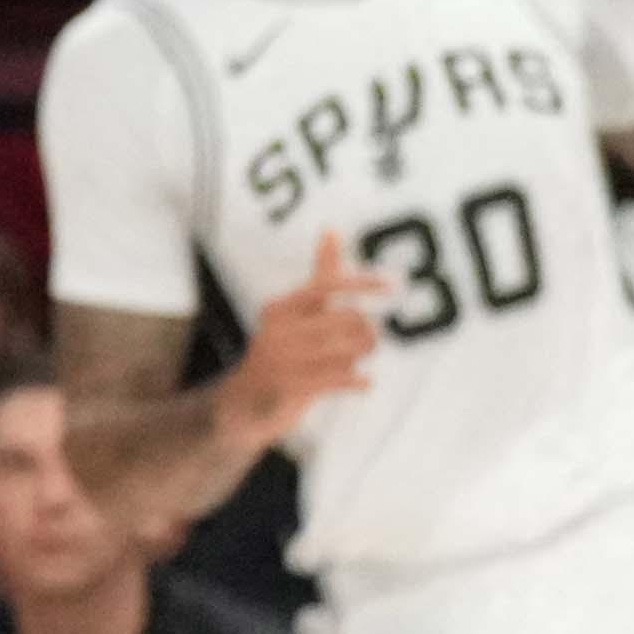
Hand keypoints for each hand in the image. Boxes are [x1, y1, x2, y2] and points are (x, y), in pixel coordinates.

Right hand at [226, 234, 390, 435]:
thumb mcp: (293, 312)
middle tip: (370, 341)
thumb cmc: (279, 352)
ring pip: (348, 350)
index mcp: (280, 308)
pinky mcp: (291, 388)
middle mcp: (279, 329)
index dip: (362, 284)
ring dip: (361, 357)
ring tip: (358, 360)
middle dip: (367, 332)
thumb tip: (331, 229)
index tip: (392, 286)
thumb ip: (317, 274)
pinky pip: (342, 379)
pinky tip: (363, 383)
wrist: (242, 405)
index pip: (326, 285)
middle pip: (347, 320)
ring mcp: (283, 360)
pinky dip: (359, 381)